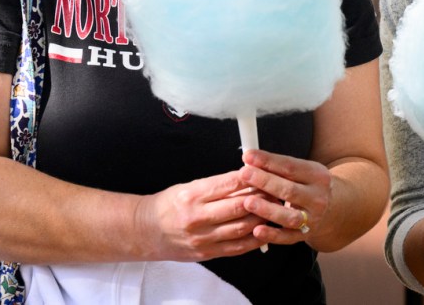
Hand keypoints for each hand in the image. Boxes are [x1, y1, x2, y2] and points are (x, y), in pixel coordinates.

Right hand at [137, 170, 270, 260]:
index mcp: (193, 196)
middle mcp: (197, 218)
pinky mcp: (207, 253)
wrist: (147, 231)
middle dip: (261, 197)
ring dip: (262, 217)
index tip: (265, 171)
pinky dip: (254, 239)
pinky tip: (264, 230)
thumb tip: (246, 177)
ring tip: (274, 207)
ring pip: (242, 227)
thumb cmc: (169, 205)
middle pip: (239, 206)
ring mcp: (203, 238)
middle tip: (276, 189)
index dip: (251, 177)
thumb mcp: (189, 187)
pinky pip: (237, 247)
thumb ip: (216, 184)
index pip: (229, 184)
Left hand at [238, 149, 331, 245]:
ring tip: (247, 202)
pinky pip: (287, 237)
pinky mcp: (305, 235)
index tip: (248, 156)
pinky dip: (272, 235)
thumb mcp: (301, 171)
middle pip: (290, 190)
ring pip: (289, 216)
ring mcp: (313, 218)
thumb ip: (278, 166)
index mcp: (318, 176)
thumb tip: (250, 159)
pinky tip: (257, 230)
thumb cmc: (307, 185)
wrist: (331, 209)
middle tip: (244, 174)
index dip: (268, 161)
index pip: (290, 167)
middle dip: (265, 181)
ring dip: (267, 210)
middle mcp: (318, 197)